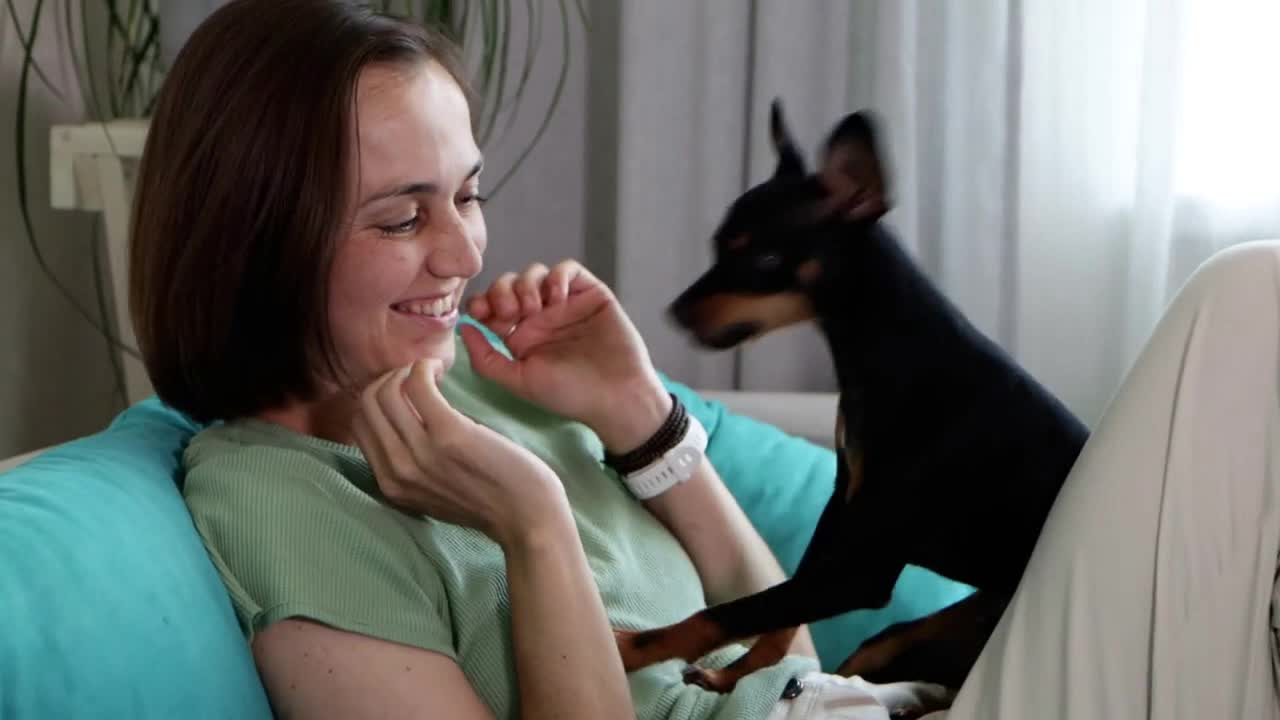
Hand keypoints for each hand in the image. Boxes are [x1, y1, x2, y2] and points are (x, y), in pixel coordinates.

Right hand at [352, 357, 569, 548]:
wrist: (527, 518)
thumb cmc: (490, 500)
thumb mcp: (434, 491)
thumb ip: (412, 466)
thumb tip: (401, 423)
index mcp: (390, 484)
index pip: (360, 425)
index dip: (378, 399)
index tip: (405, 392)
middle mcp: (397, 469)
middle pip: (368, 404)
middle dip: (388, 379)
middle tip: (418, 377)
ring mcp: (420, 452)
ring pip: (386, 392)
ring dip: (408, 370)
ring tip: (432, 372)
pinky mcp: (448, 434)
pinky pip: (417, 385)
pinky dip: (424, 367)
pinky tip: (440, 368)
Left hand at [462, 260, 670, 452]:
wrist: (617, 397)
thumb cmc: (570, 394)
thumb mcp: (519, 381)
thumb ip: (486, 359)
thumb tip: (463, 328)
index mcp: (521, 336)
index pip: (491, 306)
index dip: (482, 302)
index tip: (481, 313)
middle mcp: (541, 317)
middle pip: (509, 284)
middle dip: (502, 291)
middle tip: (510, 312)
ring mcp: (566, 303)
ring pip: (535, 273)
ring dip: (527, 284)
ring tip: (535, 307)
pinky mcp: (590, 294)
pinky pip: (568, 269)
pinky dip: (557, 276)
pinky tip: (556, 297)